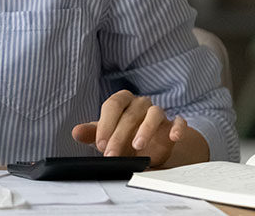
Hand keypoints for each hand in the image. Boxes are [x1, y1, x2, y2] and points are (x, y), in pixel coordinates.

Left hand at [71, 90, 188, 167]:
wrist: (146, 146)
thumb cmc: (121, 136)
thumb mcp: (105, 135)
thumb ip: (91, 132)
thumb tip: (76, 132)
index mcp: (122, 101)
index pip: (112, 105)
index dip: (106, 124)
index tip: (100, 144)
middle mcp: (140, 103)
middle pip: (130, 114)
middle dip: (119, 136)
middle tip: (111, 154)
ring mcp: (158, 112)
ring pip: (154, 113)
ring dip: (146, 129)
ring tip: (137, 146)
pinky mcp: (172, 124)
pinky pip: (178, 121)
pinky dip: (177, 128)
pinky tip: (173, 137)